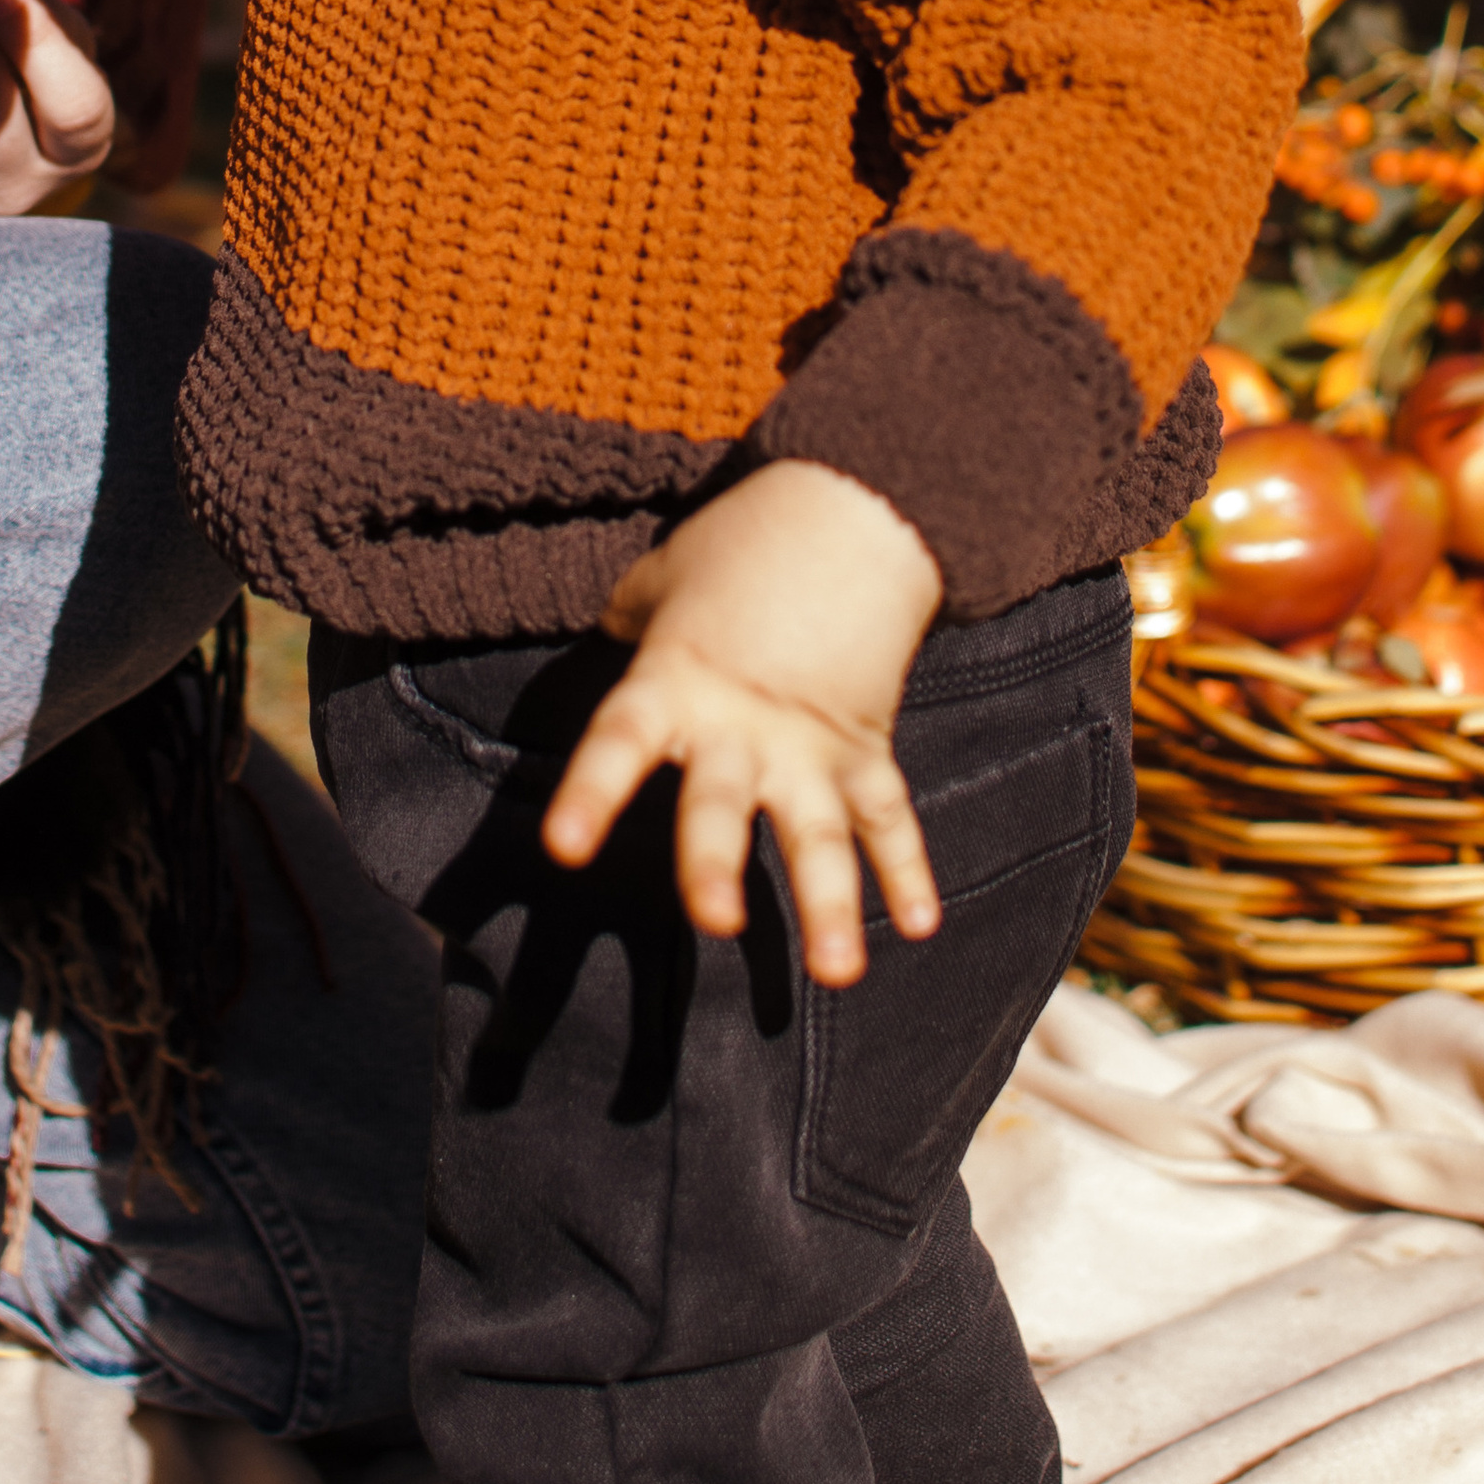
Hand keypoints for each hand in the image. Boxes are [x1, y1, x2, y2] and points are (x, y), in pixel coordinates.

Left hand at [541, 460, 945, 986]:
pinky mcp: (866, 745)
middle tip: (712, 923)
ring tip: (838, 975)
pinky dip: (908, 870)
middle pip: (723, 805)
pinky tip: (921, 927)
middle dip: (715, 865)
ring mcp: (811, 745)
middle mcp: (741, 727)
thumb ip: (629, 621)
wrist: (854, 508)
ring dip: (829, 906)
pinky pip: (888, 817)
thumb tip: (606, 641)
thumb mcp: (662, 573)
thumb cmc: (742, 539)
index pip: (622, 740)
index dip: (590, 793)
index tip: (562, 848)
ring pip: (820, 835)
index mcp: (675, 681)